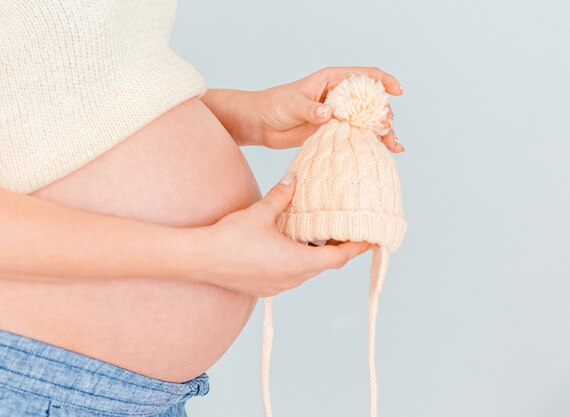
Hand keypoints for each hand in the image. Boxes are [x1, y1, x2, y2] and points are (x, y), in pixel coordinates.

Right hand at [190, 171, 370, 296]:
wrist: (198, 260)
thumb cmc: (229, 239)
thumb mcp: (259, 213)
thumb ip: (281, 195)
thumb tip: (294, 178)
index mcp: (296, 262)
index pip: (338, 258)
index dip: (357, 248)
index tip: (371, 240)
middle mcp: (291, 279)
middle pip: (325, 265)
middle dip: (337, 249)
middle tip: (347, 231)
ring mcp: (277, 286)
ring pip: (307, 271)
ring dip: (316, 255)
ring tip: (320, 235)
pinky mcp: (264, 288)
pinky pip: (290, 275)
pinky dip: (298, 262)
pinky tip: (290, 246)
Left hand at [253, 66, 404, 152]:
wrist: (261, 124)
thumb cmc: (274, 105)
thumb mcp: (292, 104)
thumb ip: (311, 109)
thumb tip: (329, 113)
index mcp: (332, 80)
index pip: (365, 76)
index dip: (384, 81)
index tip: (397, 91)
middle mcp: (340, 97)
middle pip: (372, 102)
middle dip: (385, 114)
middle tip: (386, 128)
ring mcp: (340, 116)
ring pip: (368, 122)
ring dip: (383, 133)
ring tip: (394, 145)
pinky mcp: (335, 133)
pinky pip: (358, 137)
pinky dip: (371, 144)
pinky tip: (386, 152)